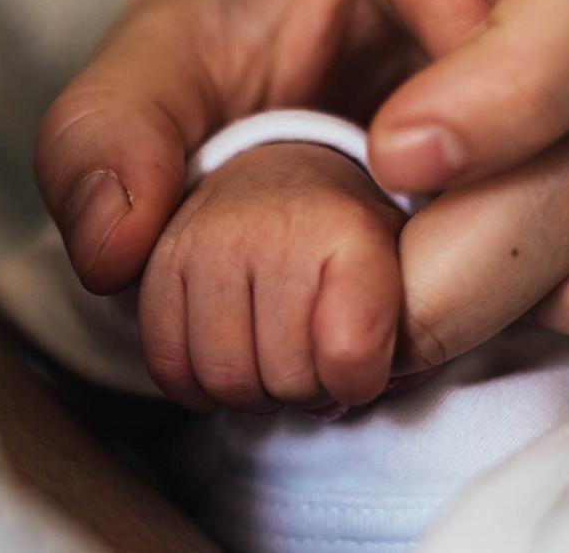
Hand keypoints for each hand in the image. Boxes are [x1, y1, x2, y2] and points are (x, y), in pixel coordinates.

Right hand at [138, 142, 404, 412]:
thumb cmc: (348, 235)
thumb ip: (398, 324)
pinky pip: (168, 364)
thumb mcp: (406, 259)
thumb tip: (346, 386)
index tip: (362, 369)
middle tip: (319, 362)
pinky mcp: (162, 263)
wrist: (282, 175)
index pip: (349, 351)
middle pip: (289, 379)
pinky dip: (199, 385)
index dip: (358, 381)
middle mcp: (273, 227)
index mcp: (349, 227)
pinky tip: (231, 358)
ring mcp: (209, 241)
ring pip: (228, 380)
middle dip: (311, 390)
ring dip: (256, 392)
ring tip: (277, 360)